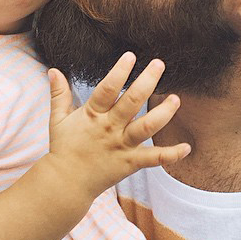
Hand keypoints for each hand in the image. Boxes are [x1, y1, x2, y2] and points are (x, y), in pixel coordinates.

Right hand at [47, 51, 190, 200]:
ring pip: (146, 128)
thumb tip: (53, 70)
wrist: (66, 183)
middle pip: (132, 102)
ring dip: (163, 113)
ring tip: (176, 99)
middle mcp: (110, 128)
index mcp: (93, 114)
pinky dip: (171, 154)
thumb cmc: (63, 147)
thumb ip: (59, 93)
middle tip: (159, 64)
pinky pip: (154, 159)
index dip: (119, 72)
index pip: (108, 89)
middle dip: (147, 82)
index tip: (131, 56)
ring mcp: (122, 146)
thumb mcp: (57, 118)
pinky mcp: (130, 163)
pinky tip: (187, 147)